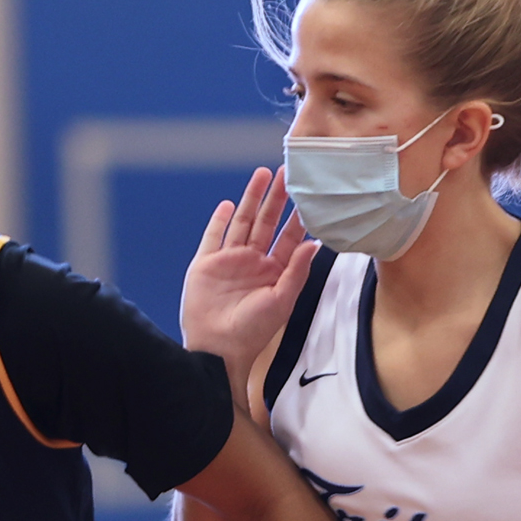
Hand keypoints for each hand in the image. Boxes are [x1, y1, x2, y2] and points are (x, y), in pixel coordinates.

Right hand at [180, 166, 318, 406]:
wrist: (217, 348)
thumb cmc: (252, 331)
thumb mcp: (281, 300)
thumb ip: (297, 271)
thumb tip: (314, 243)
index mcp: (274, 272)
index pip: (289, 238)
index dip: (298, 216)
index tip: (309, 193)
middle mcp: (253, 263)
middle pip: (267, 223)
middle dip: (277, 198)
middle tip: (288, 172)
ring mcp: (229, 262)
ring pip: (242, 223)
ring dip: (252, 200)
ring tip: (262, 175)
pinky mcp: (206, 265)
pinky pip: (213, 237)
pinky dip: (219, 221)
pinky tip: (228, 205)